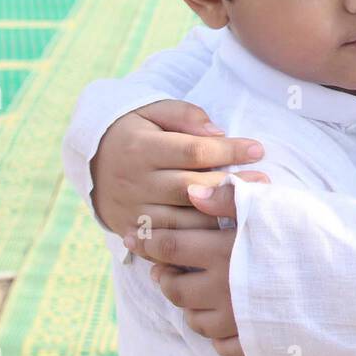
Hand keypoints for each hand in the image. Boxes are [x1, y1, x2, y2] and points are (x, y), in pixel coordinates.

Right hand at [89, 98, 264, 238]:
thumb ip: (185, 116)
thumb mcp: (153, 111)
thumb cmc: (135, 132)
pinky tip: (222, 237)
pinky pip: (167, 244)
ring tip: (250, 211)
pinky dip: (195, 243)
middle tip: (265, 183)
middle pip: (191, 189)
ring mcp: (133, 210)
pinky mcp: (132, 232)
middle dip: (231, 187)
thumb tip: (218, 133)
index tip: (257, 149)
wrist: (90, 163)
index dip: (228, 151)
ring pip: (182, 221)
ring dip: (219, 218)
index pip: (193, 151)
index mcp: (141, 147)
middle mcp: (136, 181)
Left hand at [125, 171, 270, 355]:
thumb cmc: (321, 235)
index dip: (147, 240)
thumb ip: (231, 198)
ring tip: (190, 290)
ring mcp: (239, 321)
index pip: (170, 246)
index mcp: (226, 252)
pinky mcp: (257, 344)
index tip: (132, 236)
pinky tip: (222, 318)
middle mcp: (225, 289)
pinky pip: (221, 346)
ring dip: (186, 303)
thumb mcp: (278, 206)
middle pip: (173, 286)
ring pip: (192, 318)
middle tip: (160, 265)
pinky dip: (216, 332)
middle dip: (161, 274)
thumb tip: (190, 191)